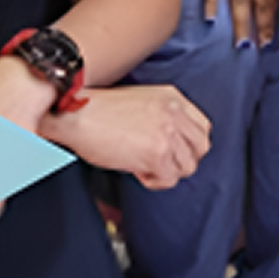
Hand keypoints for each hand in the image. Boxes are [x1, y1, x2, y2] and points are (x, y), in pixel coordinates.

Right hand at [47, 84, 211, 188]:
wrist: (76, 114)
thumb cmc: (98, 109)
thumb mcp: (140, 100)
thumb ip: (162, 116)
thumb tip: (171, 139)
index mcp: (172, 97)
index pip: (202, 126)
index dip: (189, 143)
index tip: (175, 150)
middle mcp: (175, 113)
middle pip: (200, 147)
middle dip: (182, 159)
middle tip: (162, 162)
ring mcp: (168, 134)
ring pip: (187, 166)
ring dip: (167, 171)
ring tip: (145, 165)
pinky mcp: (157, 154)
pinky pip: (168, 179)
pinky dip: (154, 180)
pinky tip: (138, 170)